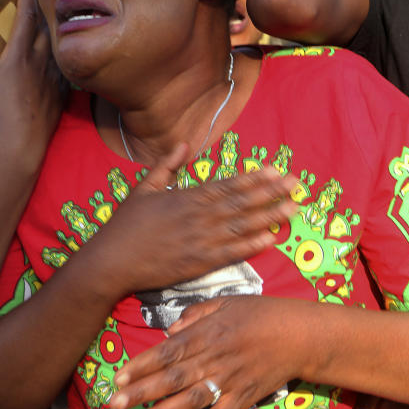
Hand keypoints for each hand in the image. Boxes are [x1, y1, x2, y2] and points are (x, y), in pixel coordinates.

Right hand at [0, 0, 65, 169]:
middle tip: (27, 13)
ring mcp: (53, 79)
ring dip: (44, 41)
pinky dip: (51, 65)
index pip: (25, 16)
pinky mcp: (61, 95)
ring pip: (53, 50)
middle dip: (36, 17)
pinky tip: (43, 70)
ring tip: (35, 42)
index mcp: (17, 56)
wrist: (19, 147)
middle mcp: (40, 62)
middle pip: (43, 29)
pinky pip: (59, 71)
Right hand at [87, 158, 297, 296]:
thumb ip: (167, 166)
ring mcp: (201, 240)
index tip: (274, 170)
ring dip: (269, 216)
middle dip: (271, 192)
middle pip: (241, 202)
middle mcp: (198, 216)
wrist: (113, 261)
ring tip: (292, 208)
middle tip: (296, 184)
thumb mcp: (144, 188)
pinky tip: (271, 238)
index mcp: (186, 197)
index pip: (227, 184)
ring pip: (242, 226)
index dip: (253, 178)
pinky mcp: (199, 263)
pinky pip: (232, 252)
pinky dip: (253, 245)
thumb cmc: (126, 225)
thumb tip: (183, 145)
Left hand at [109, 296, 316, 408]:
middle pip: (173, 377)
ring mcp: (230, 379)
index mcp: (208, 332)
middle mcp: (215, 357)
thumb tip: (170, 331)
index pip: (168, 351)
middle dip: (142, 391)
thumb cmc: (261, 313)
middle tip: (115, 403)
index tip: (119, 376)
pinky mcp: (246, 397)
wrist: (301, 334)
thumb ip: (196, 314)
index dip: (142, 364)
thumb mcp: (226, 302)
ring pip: (192, 399)